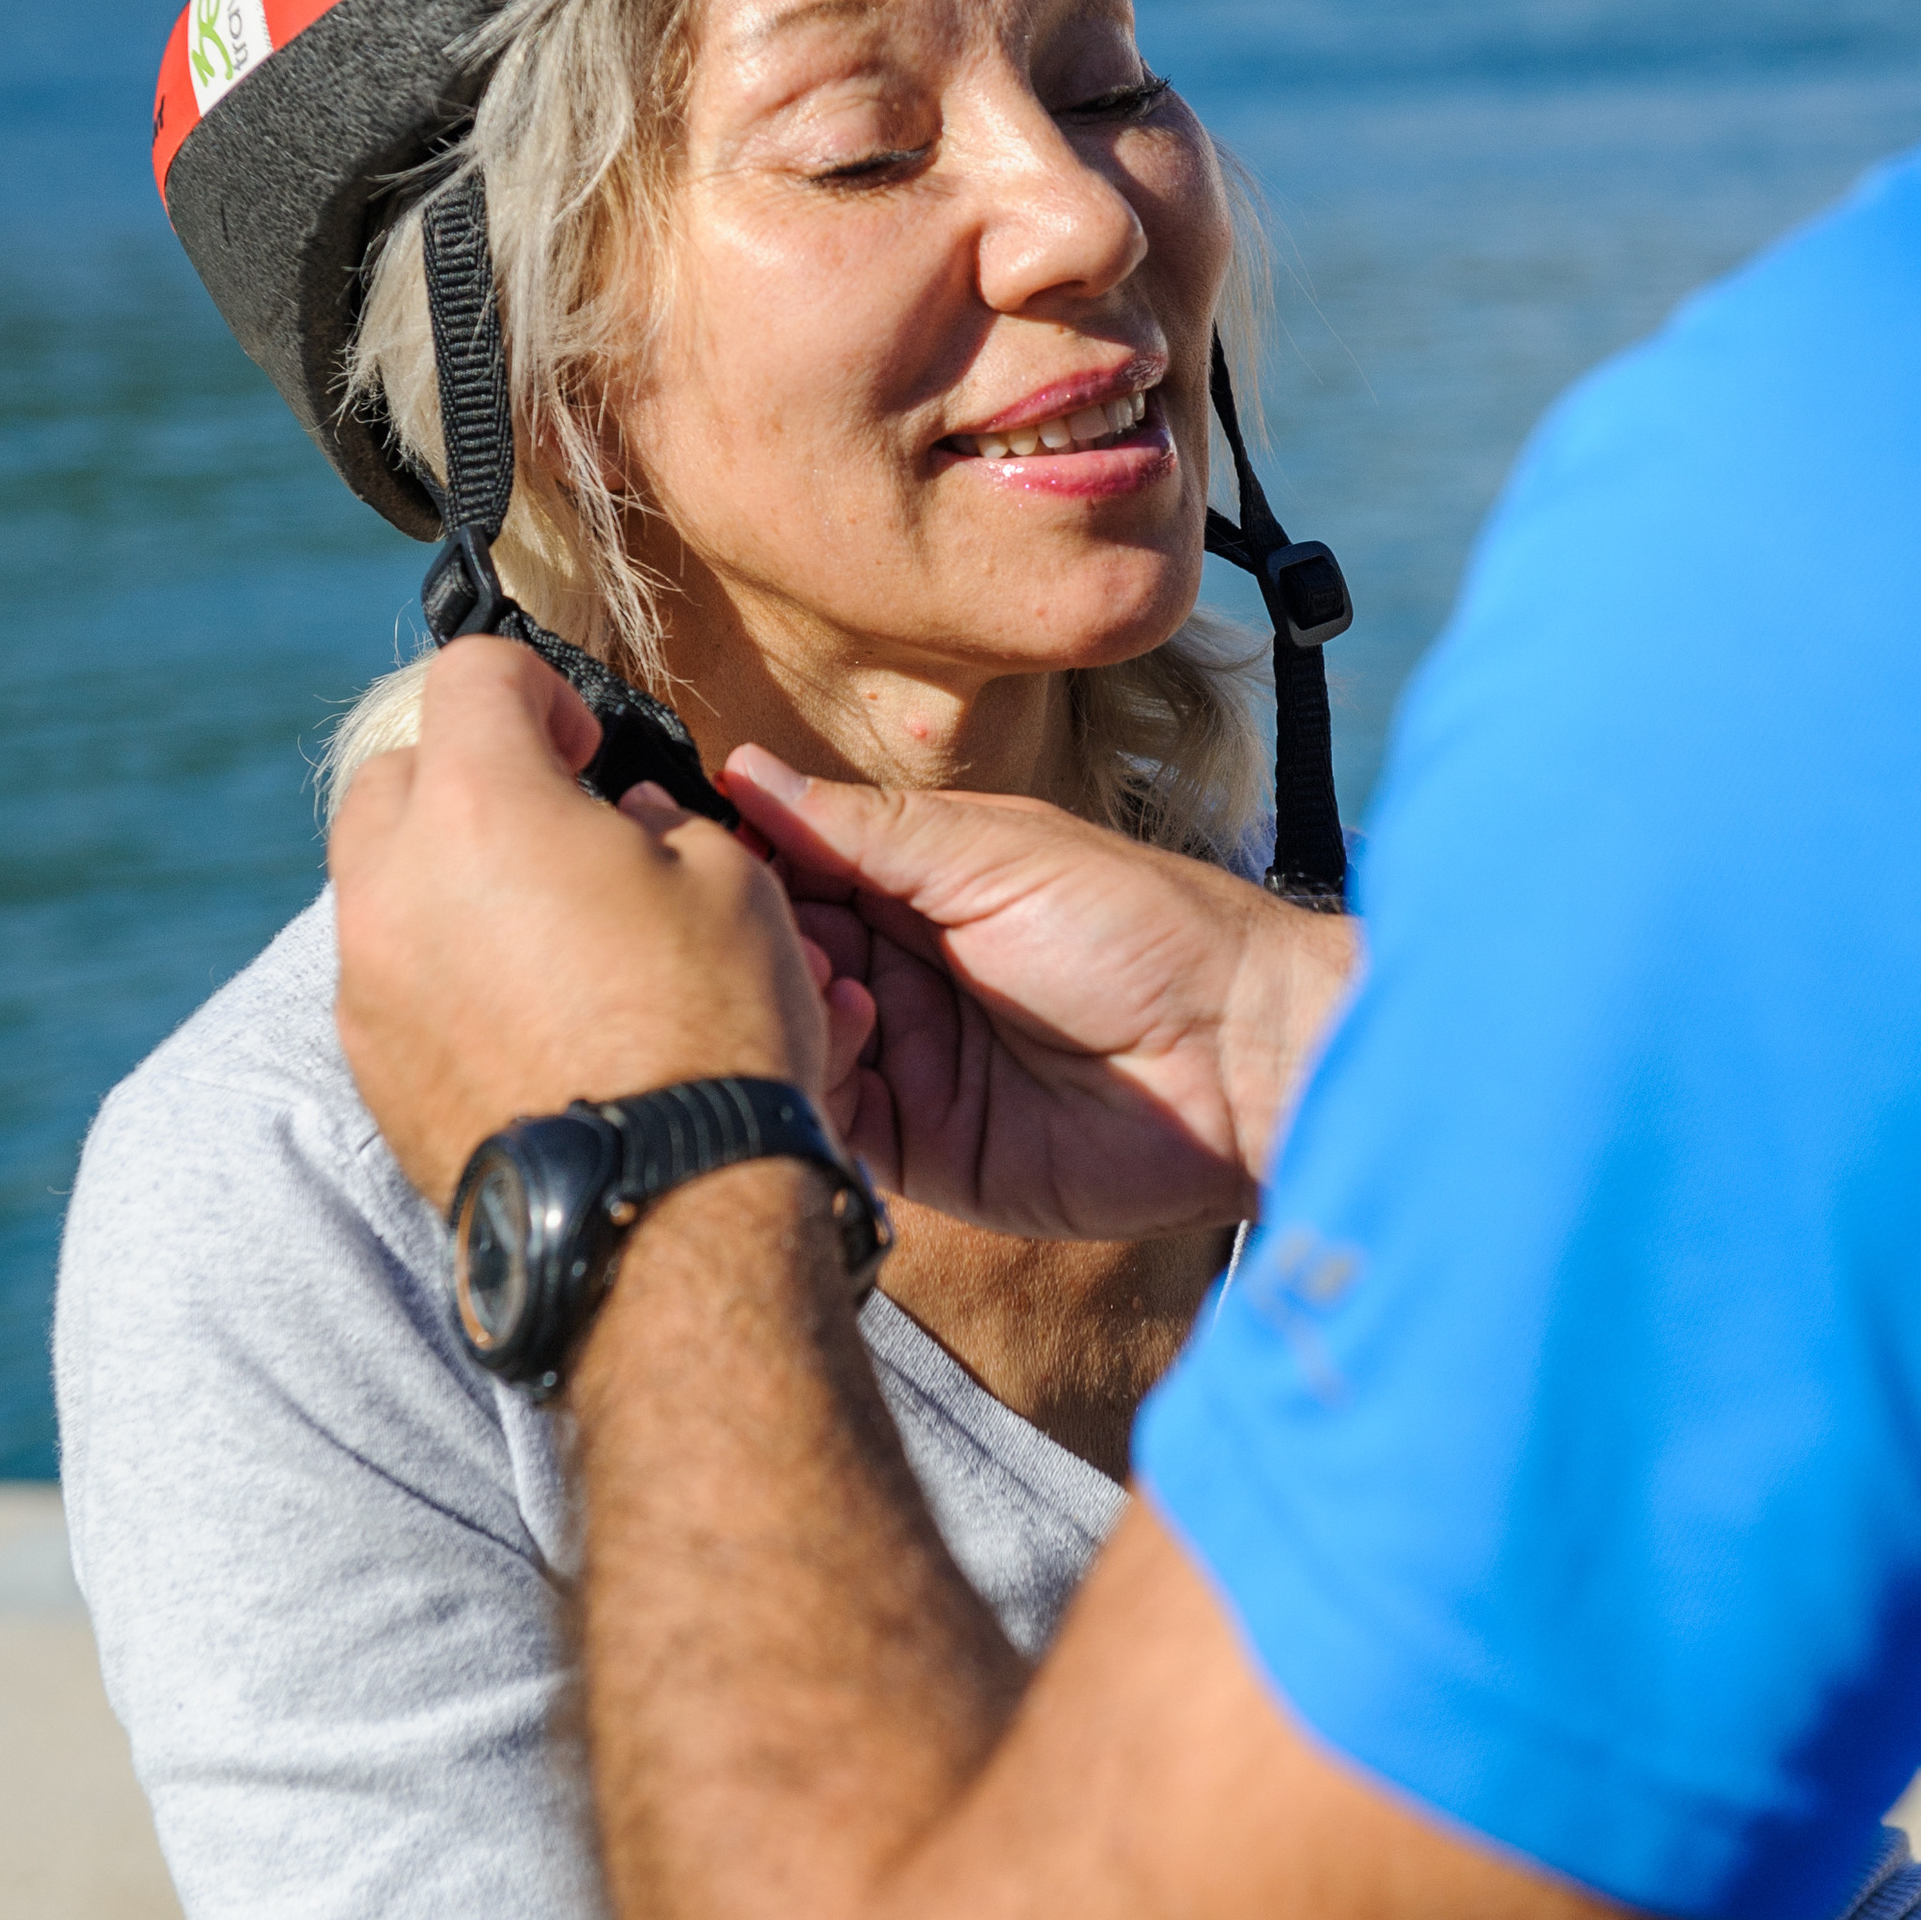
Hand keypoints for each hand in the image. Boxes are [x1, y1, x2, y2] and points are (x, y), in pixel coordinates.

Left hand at [329, 640, 865, 1210]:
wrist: (657, 1207)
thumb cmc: (709, 1029)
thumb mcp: (727, 880)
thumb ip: (653, 820)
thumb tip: (617, 824)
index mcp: (480, 804)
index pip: (472, 672)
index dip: (539, 687)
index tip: (586, 744)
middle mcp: (394, 882)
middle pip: (397, 776)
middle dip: (470, 779)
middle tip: (552, 827)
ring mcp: (366, 981)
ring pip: (380, 882)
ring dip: (447, 877)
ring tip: (539, 929)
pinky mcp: (369, 1068)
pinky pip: (385, 977)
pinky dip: (438, 968)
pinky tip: (520, 1014)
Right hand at [720, 751, 1358, 1238]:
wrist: (1240, 1054)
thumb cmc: (1144, 928)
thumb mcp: (994, 852)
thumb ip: (864, 829)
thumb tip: (741, 769)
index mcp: (921, 891)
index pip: (796, 870)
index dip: (743, 855)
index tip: (680, 830)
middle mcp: (903, 977)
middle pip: (780, 957)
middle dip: (753, 934)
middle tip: (742, 912)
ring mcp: (909, 1066)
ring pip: (793, 1038)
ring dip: (786, 1000)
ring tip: (817, 968)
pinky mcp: (923, 1151)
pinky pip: (833, 1119)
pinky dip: (817, 1076)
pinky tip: (848, 1027)